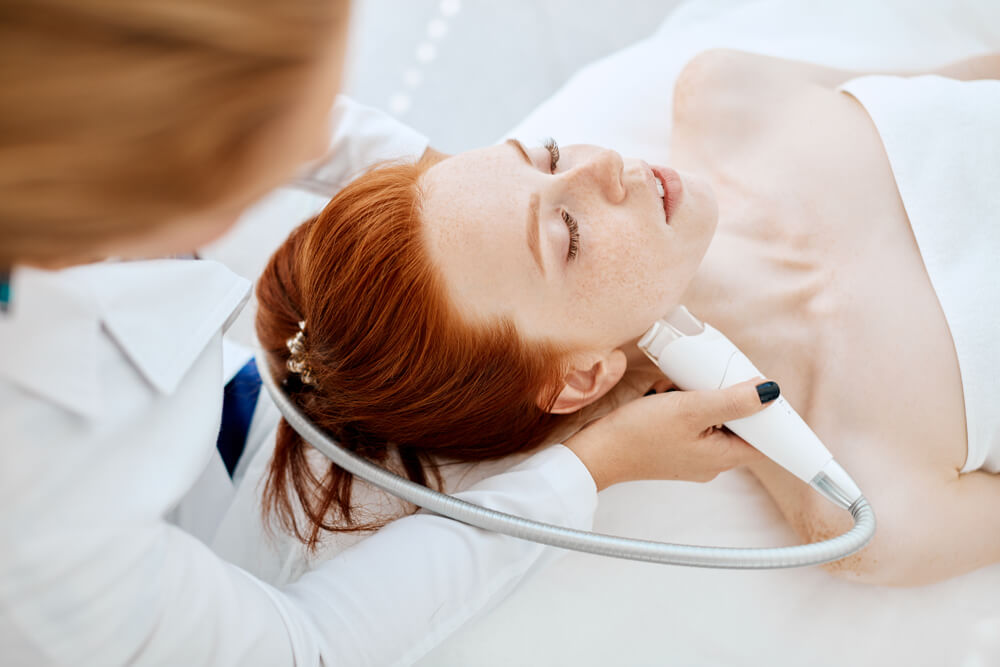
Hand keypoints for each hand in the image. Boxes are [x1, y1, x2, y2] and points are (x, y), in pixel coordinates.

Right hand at [564, 379, 774, 490]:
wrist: (597, 452)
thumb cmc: (640, 433)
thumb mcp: (691, 409)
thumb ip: (734, 401)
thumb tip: (769, 391)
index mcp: (722, 458)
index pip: (763, 439)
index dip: (766, 413)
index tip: (757, 386)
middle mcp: (710, 461)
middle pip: (736, 425)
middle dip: (724, 396)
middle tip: (708, 378)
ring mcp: (691, 456)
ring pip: (710, 419)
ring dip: (697, 397)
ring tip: (675, 387)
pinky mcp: (672, 447)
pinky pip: (689, 422)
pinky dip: (680, 405)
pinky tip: (662, 394)